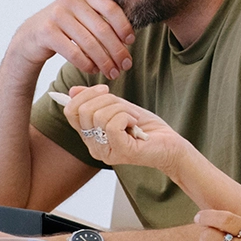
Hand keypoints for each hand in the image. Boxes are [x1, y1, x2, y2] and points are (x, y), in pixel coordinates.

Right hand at [8, 0, 133, 80]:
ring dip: (104, 62)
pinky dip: (86, 64)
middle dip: (117, 50)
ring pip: (89, 43)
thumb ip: (103, 16)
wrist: (31, 36)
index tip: (131, 42)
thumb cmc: (66, 27)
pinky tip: (92, 70)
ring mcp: (57, 14)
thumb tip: (130, 37)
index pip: (111, 8)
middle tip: (126, 66)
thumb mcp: (84, 14)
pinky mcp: (46, 32)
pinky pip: (73, 52)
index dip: (124, 27)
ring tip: (112, 73)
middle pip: (102, 29)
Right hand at [62, 85, 186, 173]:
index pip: (71, 111)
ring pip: (99, 116)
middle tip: (125, 106)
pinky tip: (136, 124)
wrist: (170, 145)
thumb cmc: (147, 128)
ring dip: (122, 109)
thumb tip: (72, 91)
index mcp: (90, 136)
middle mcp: (94, 147)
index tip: (104, 89)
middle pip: (83, 110)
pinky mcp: (120, 152)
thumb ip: (97, 101)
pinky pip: (113, 125)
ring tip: (133, 118)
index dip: (85, 94)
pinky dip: (127, 116)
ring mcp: (106, 151)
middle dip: (107, 99)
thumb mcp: (119, 108)